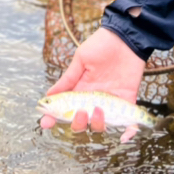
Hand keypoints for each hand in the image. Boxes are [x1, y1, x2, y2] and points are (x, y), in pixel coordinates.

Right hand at [41, 27, 145, 142]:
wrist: (126, 36)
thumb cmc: (102, 44)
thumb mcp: (81, 59)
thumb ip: (68, 79)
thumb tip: (49, 95)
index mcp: (80, 89)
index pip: (66, 108)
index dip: (54, 118)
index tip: (46, 123)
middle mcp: (94, 99)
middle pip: (82, 122)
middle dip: (78, 122)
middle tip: (80, 112)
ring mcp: (110, 102)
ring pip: (101, 125)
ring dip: (97, 123)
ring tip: (98, 109)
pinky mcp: (127, 100)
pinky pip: (128, 122)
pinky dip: (128, 132)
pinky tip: (125, 137)